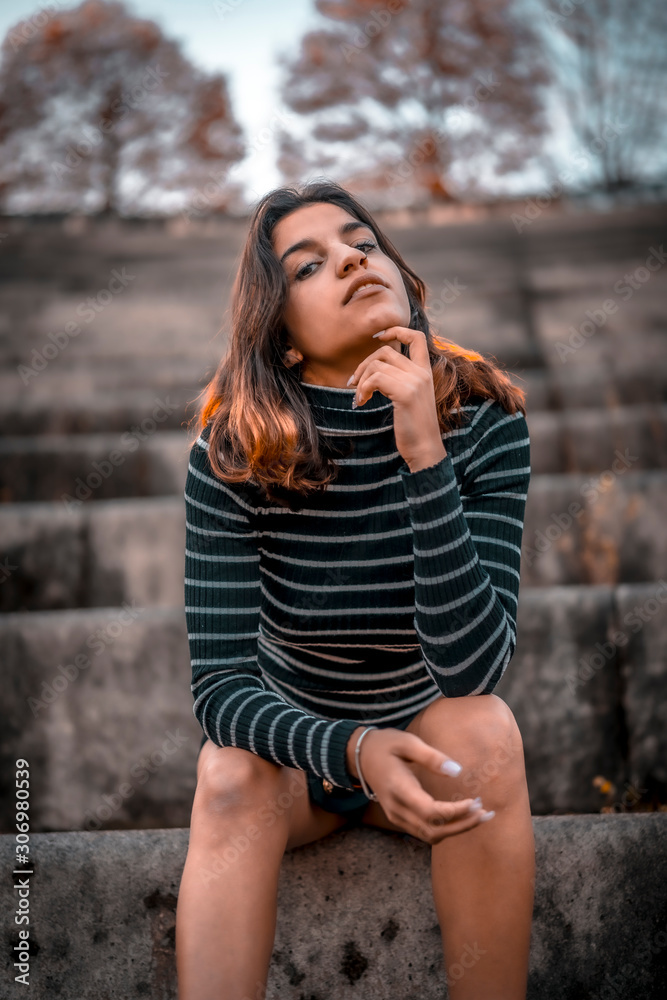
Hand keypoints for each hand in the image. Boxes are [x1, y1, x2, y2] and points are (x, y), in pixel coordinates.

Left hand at [347, 326, 446, 472]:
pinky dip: (362, 389)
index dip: (396, 330)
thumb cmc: (413, 428)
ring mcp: (415, 381)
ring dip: (361, 381)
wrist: (424, 449)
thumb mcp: (409, 398)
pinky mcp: (406, 393)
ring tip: (359, 398)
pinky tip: (361, 402)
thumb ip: (399, 381)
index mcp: (425, 372)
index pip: (416, 337)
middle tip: (353, 383)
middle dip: (364, 364)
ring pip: (377, 365)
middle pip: (385, 351)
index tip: (378, 338)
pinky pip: (375, 379)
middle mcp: (422, 373)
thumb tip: (372, 369)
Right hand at [353, 727, 494, 844]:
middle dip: (463, 825)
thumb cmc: (385, 745)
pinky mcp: (400, 818)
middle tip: (487, 813)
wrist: (360, 757)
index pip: (431, 812)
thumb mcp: (407, 742)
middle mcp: (397, 809)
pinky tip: (462, 817)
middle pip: (434, 831)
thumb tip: (457, 771)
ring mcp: (397, 817)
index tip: (476, 801)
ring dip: (457, 830)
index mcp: (398, 789)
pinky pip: (426, 832)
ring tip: (481, 816)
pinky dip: (446, 829)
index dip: (455, 812)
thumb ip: (432, 757)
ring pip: (431, 836)